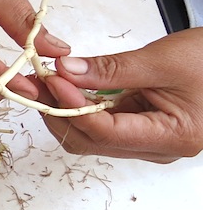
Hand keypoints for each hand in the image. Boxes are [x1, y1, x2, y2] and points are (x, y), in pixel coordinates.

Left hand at [42, 28, 202, 162]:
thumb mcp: (163, 60)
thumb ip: (112, 69)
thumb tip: (66, 71)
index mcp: (171, 138)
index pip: (105, 133)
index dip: (71, 108)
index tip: (52, 80)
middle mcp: (157, 149)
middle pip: (91, 141)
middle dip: (59, 111)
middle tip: (38, 80)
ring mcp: (148, 141)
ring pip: (91, 136)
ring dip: (66, 109)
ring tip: (48, 80)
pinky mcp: (142, 129)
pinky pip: (102, 124)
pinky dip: (81, 106)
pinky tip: (68, 86)